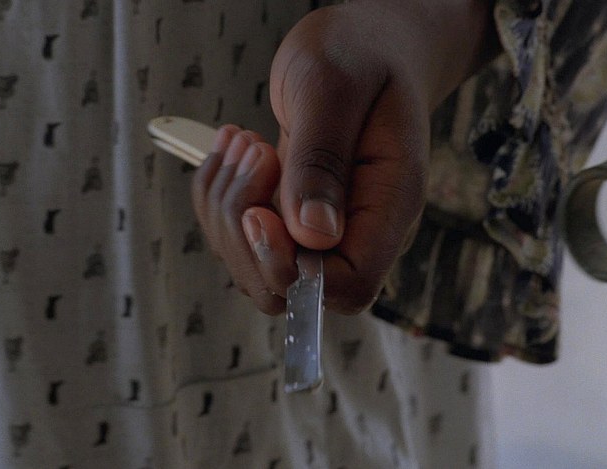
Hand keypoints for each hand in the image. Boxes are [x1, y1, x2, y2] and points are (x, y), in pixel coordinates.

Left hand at [192, 1, 497, 314]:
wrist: (368, 47)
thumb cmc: (362, 56)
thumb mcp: (336, 90)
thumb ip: (323, 161)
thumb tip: (311, 236)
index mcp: (389, 206)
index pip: (350, 285)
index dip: (295, 268)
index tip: (261, 212)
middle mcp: (358, 229)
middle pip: (291, 289)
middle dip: (246, 237)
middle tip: (251, 160)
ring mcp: (323, 228)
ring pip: (255, 268)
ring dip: (227, 210)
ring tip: (243, 144)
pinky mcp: (291, 217)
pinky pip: (238, 238)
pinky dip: (218, 196)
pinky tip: (233, 151)